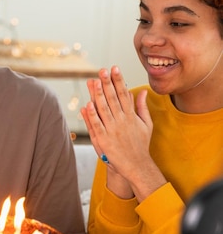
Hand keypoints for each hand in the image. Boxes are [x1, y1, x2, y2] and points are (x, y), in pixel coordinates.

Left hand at [81, 66, 161, 199]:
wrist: (136, 166)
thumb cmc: (140, 144)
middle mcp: (122, 121)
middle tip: (102, 69)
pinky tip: (87, 104)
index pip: (123, 94)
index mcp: (131, 116)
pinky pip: (97, 125)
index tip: (114, 68)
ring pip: (103, 109)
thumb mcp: (146, 124)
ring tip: (94, 81)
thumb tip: (143, 91)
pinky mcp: (104, 140)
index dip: (118, 80)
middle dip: (107, 83)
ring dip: (98, 95)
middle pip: (113, 98)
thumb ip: (142, 107)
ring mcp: (112, 130)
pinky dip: (92, 115)